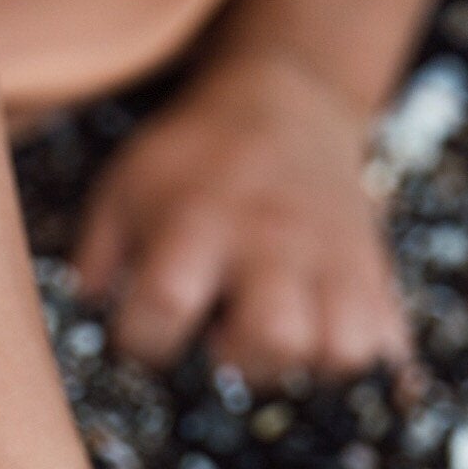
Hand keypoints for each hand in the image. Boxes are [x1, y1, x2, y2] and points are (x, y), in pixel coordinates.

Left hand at [73, 50, 410, 383]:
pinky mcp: (372, 270)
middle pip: (274, 337)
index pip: (163, 306)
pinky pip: (381, 343)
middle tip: (224, 340)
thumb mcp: (124, 188)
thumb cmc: (192, 165)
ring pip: (339, 348)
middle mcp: (271, 240)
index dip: (144, 341)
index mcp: (198, 219)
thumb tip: (86, 319)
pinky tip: (315, 338)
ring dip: (303, 364)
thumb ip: (96, 258)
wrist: (285, 104)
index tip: (145, 335)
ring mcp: (330, 256)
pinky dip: (351, 356)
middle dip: (242, 360)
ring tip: (276, 340)